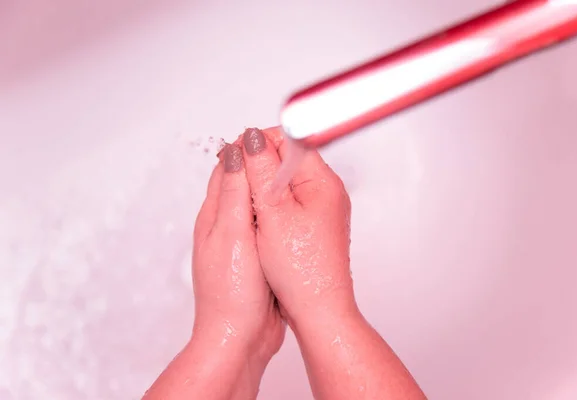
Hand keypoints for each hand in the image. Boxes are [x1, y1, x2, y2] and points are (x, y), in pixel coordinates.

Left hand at [191, 142, 284, 364]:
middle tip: (294, 157)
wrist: (240, 339)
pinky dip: (282, 216)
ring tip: (300, 181)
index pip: (228, 167)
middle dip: (266, 166)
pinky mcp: (258, 258)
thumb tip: (235, 150)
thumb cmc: (232, 292)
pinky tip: (297, 217)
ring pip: (260, 204)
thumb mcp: (233, 234)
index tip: (276, 139)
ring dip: (275, 191)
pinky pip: (271, 227)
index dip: (250, 148)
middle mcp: (225, 225)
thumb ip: (234, 192)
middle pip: (245, 183)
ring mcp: (243, 242)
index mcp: (214, 215)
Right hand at [239, 127, 354, 323]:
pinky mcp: (314, 226)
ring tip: (247, 206)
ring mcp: (322, 210)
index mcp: (323, 182)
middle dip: (259, 166)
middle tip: (237, 182)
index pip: (289, 140)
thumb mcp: (273, 213)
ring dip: (263, 187)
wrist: (318, 310)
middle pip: (287, 160)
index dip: (258, 144)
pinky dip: (271, 206)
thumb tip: (251, 137)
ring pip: (285, 183)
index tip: (235, 156)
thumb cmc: (301, 269)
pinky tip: (259, 220)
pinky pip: (289, 203)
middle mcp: (327, 192)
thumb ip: (261, 171)